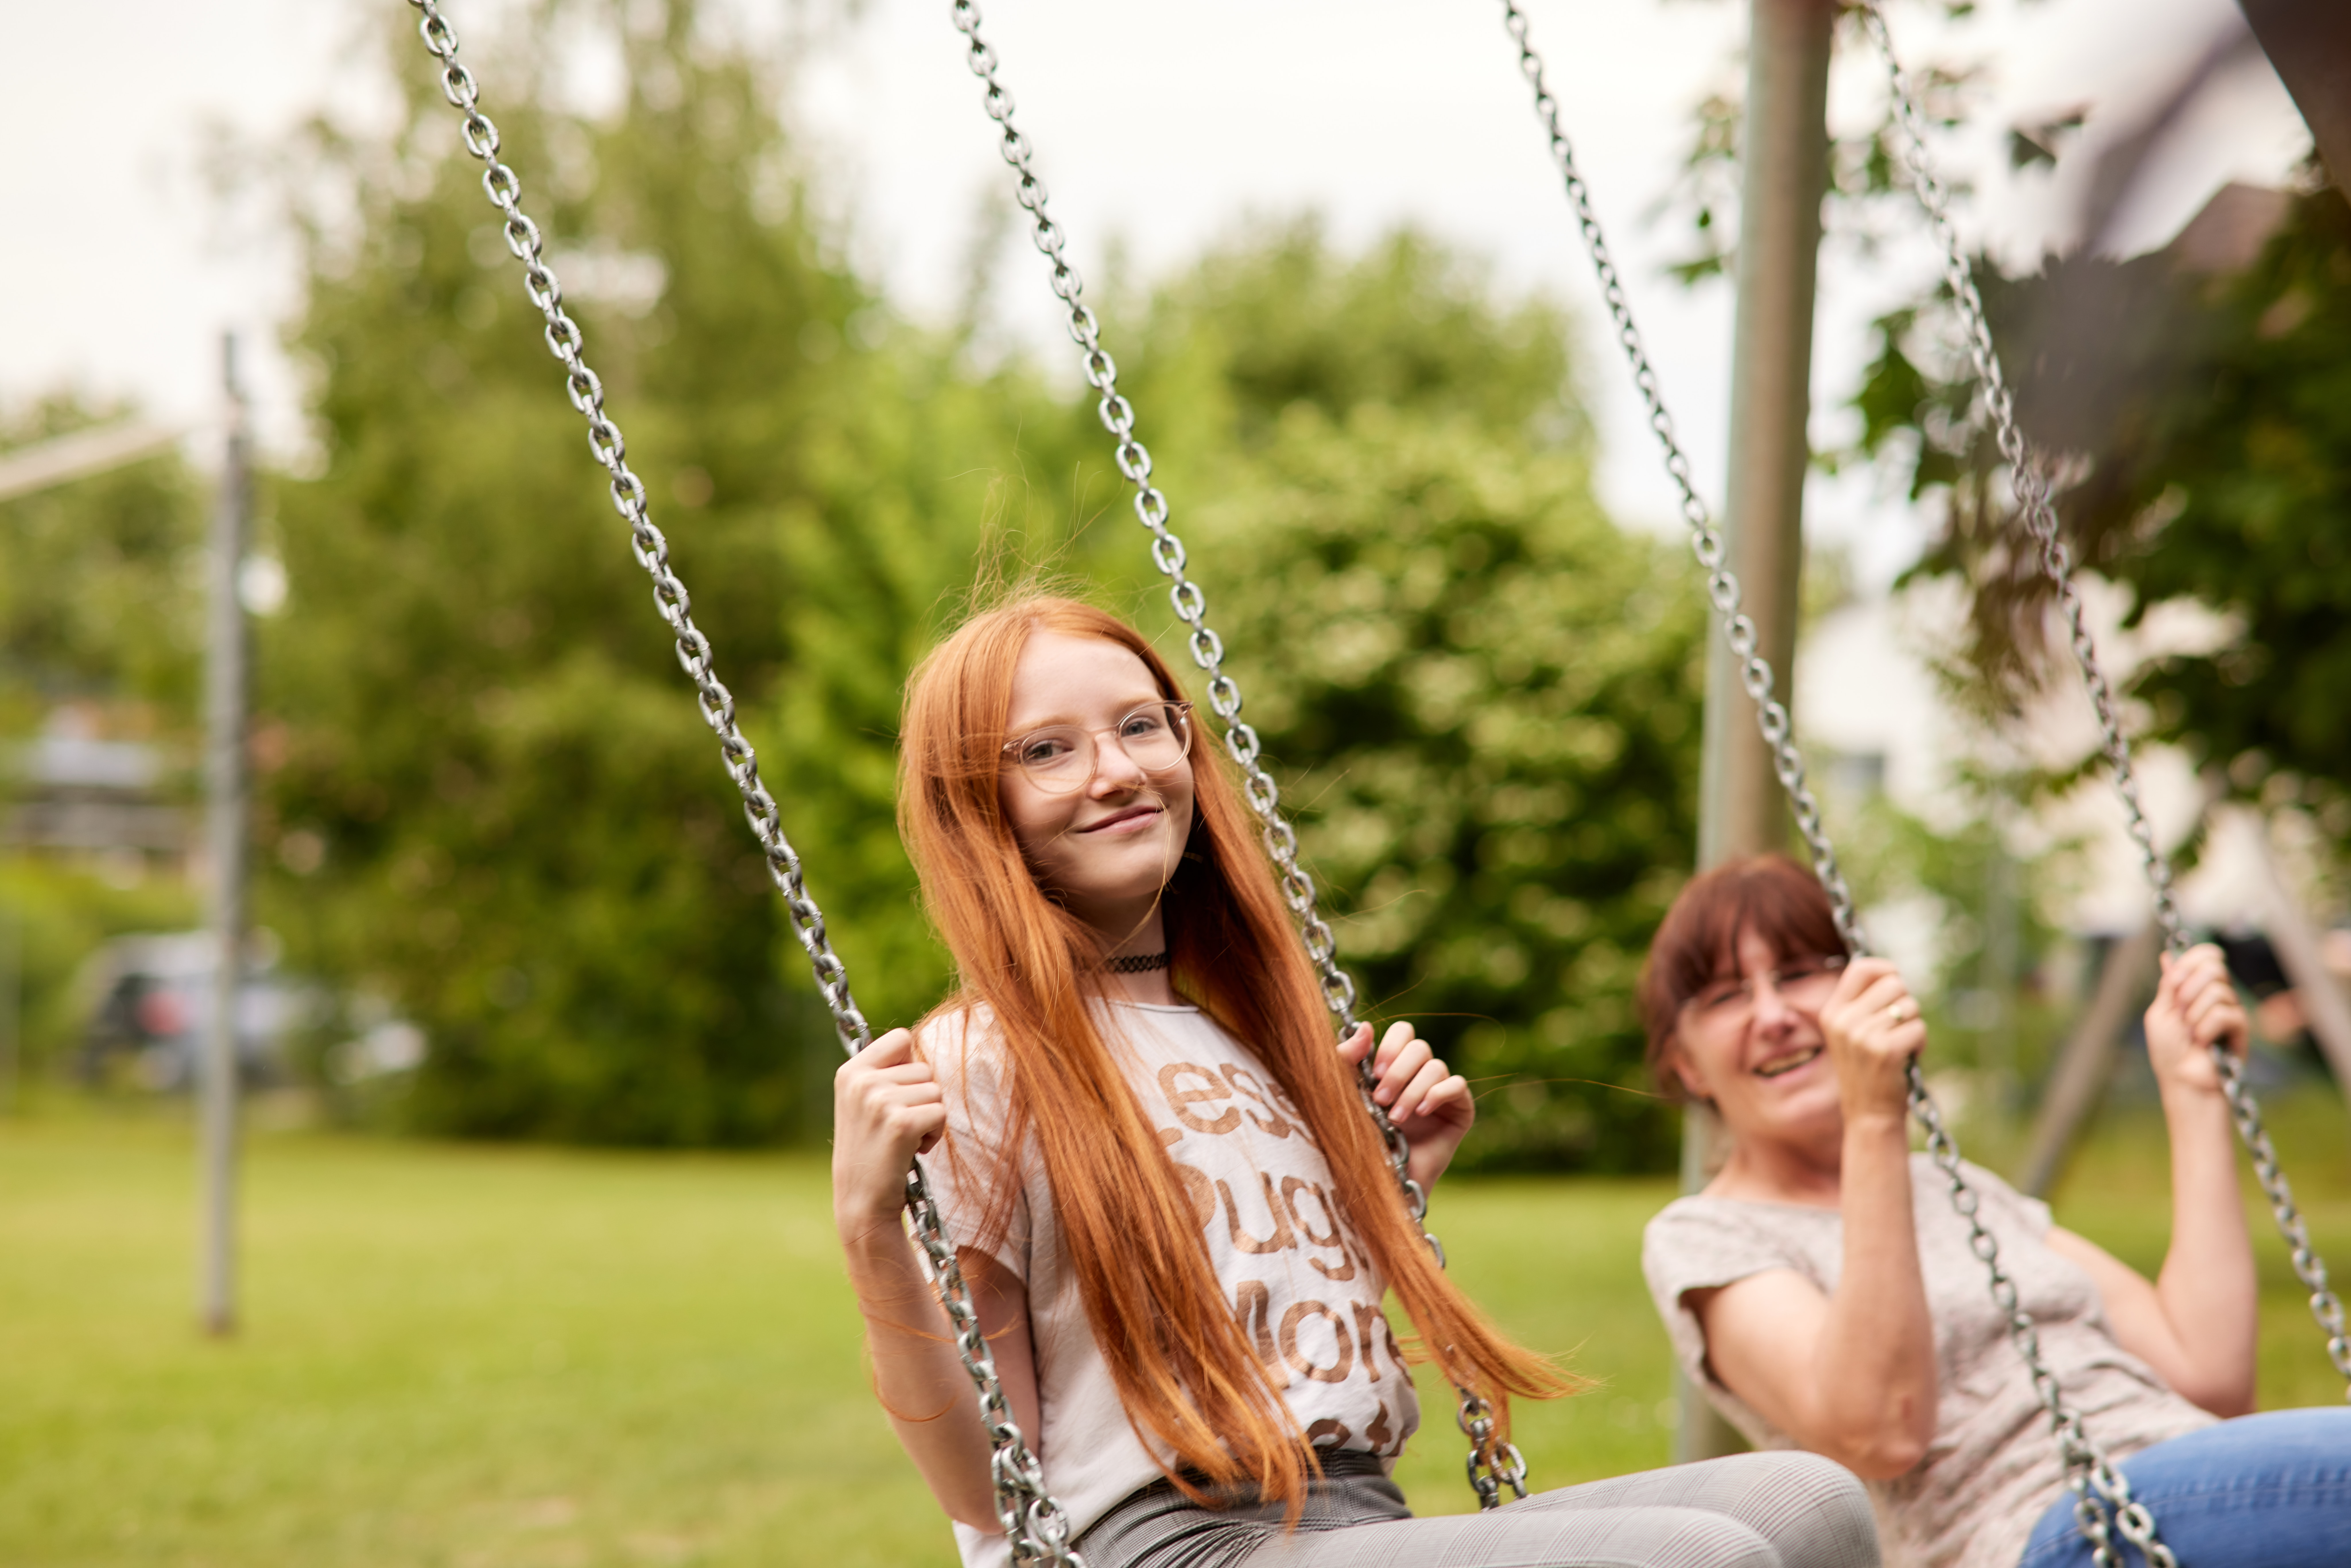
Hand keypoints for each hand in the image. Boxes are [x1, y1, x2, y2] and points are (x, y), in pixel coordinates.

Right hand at [833, 1028, 945, 1233]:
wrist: (861, 1202)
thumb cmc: (870, 1151)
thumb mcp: (864, 1103)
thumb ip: (883, 1072)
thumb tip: (913, 1044)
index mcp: (850, 1071)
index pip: (901, 1038)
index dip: (909, 1066)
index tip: (895, 1095)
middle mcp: (862, 1081)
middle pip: (924, 1067)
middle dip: (921, 1098)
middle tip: (898, 1127)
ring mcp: (880, 1100)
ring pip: (936, 1091)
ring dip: (929, 1117)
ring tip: (904, 1139)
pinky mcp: (901, 1123)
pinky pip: (941, 1113)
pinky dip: (935, 1134)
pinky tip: (912, 1150)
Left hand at [1337, 1021, 1474, 1193]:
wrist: (1383, 1180)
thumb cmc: (1362, 1138)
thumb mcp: (1347, 1095)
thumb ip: (1348, 1060)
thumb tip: (1365, 1026)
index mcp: (1395, 1064)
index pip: (1403, 1032)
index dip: (1390, 1046)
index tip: (1374, 1074)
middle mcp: (1420, 1074)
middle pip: (1419, 1046)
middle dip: (1398, 1072)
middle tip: (1381, 1100)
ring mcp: (1441, 1091)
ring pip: (1436, 1065)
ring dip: (1413, 1090)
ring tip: (1397, 1118)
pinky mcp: (1460, 1109)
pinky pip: (1458, 1085)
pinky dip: (1438, 1094)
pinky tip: (1421, 1112)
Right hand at [1817, 959, 1925, 1123]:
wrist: (1868, 1114)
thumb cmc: (1868, 1069)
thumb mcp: (1852, 1033)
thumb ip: (1864, 1004)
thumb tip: (1891, 973)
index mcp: (1832, 1012)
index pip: (1861, 967)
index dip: (1885, 969)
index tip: (1894, 983)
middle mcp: (1843, 1020)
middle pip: (1893, 982)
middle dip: (1905, 1001)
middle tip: (1898, 1026)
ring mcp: (1862, 1035)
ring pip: (1910, 1005)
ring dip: (1914, 1024)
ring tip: (1900, 1045)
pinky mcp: (1885, 1050)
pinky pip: (1919, 1027)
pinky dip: (1920, 1042)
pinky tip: (1907, 1058)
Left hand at [2146, 944, 2246, 1097]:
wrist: (2183, 1079)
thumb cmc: (2168, 1051)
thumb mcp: (2160, 1013)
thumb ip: (2168, 985)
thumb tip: (2168, 955)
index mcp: (2196, 988)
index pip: (2205, 956)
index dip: (2192, 959)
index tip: (2176, 980)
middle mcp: (2217, 994)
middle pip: (2213, 966)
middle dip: (2188, 989)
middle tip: (2180, 1012)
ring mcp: (2231, 1009)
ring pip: (2217, 990)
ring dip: (2193, 1014)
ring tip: (2190, 1033)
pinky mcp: (2241, 1026)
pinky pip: (2224, 1013)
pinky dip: (2205, 1029)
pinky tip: (2203, 1043)